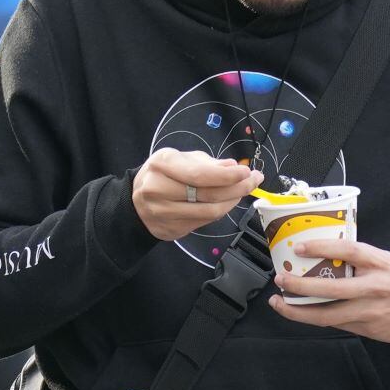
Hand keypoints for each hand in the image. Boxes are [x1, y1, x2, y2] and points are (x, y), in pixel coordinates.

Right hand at [133, 150, 263, 241]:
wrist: (135, 202)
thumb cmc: (162, 174)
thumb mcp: (181, 159)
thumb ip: (207, 163)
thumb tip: (233, 167)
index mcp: (162, 165)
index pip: (200, 174)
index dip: (226, 176)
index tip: (246, 172)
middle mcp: (159, 189)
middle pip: (208, 194)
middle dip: (237, 188)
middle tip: (254, 181)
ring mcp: (163, 213)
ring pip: (209, 212)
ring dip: (232, 202)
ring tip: (242, 192)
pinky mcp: (171, 229)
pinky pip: (204, 222)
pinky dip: (220, 211)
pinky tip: (226, 202)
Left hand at [269, 238, 389, 343]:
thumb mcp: (388, 261)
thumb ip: (361, 260)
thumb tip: (326, 255)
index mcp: (380, 264)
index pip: (347, 252)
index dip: (320, 248)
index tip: (298, 247)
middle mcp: (375, 287)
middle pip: (330, 289)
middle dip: (299, 287)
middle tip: (280, 280)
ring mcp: (371, 311)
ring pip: (327, 315)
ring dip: (299, 311)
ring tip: (280, 304)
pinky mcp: (369, 329)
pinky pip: (338, 324)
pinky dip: (318, 318)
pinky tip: (303, 313)